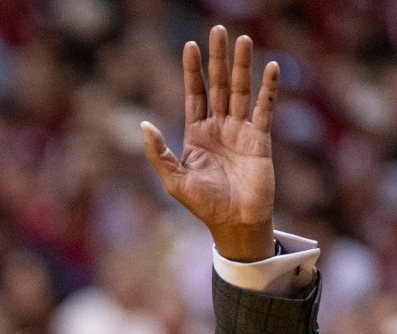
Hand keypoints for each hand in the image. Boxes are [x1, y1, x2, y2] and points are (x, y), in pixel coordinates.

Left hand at [142, 25, 276, 261]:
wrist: (233, 223)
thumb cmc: (202, 204)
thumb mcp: (173, 179)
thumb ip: (158, 153)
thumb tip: (143, 124)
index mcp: (196, 134)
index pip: (194, 94)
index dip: (192, 70)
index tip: (190, 45)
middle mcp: (218, 127)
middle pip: (217, 85)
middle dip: (217, 59)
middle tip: (218, 31)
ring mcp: (240, 130)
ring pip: (240, 90)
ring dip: (242, 66)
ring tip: (243, 39)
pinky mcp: (260, 139)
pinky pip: (264, 108)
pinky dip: (268, 89)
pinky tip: (270, 68)